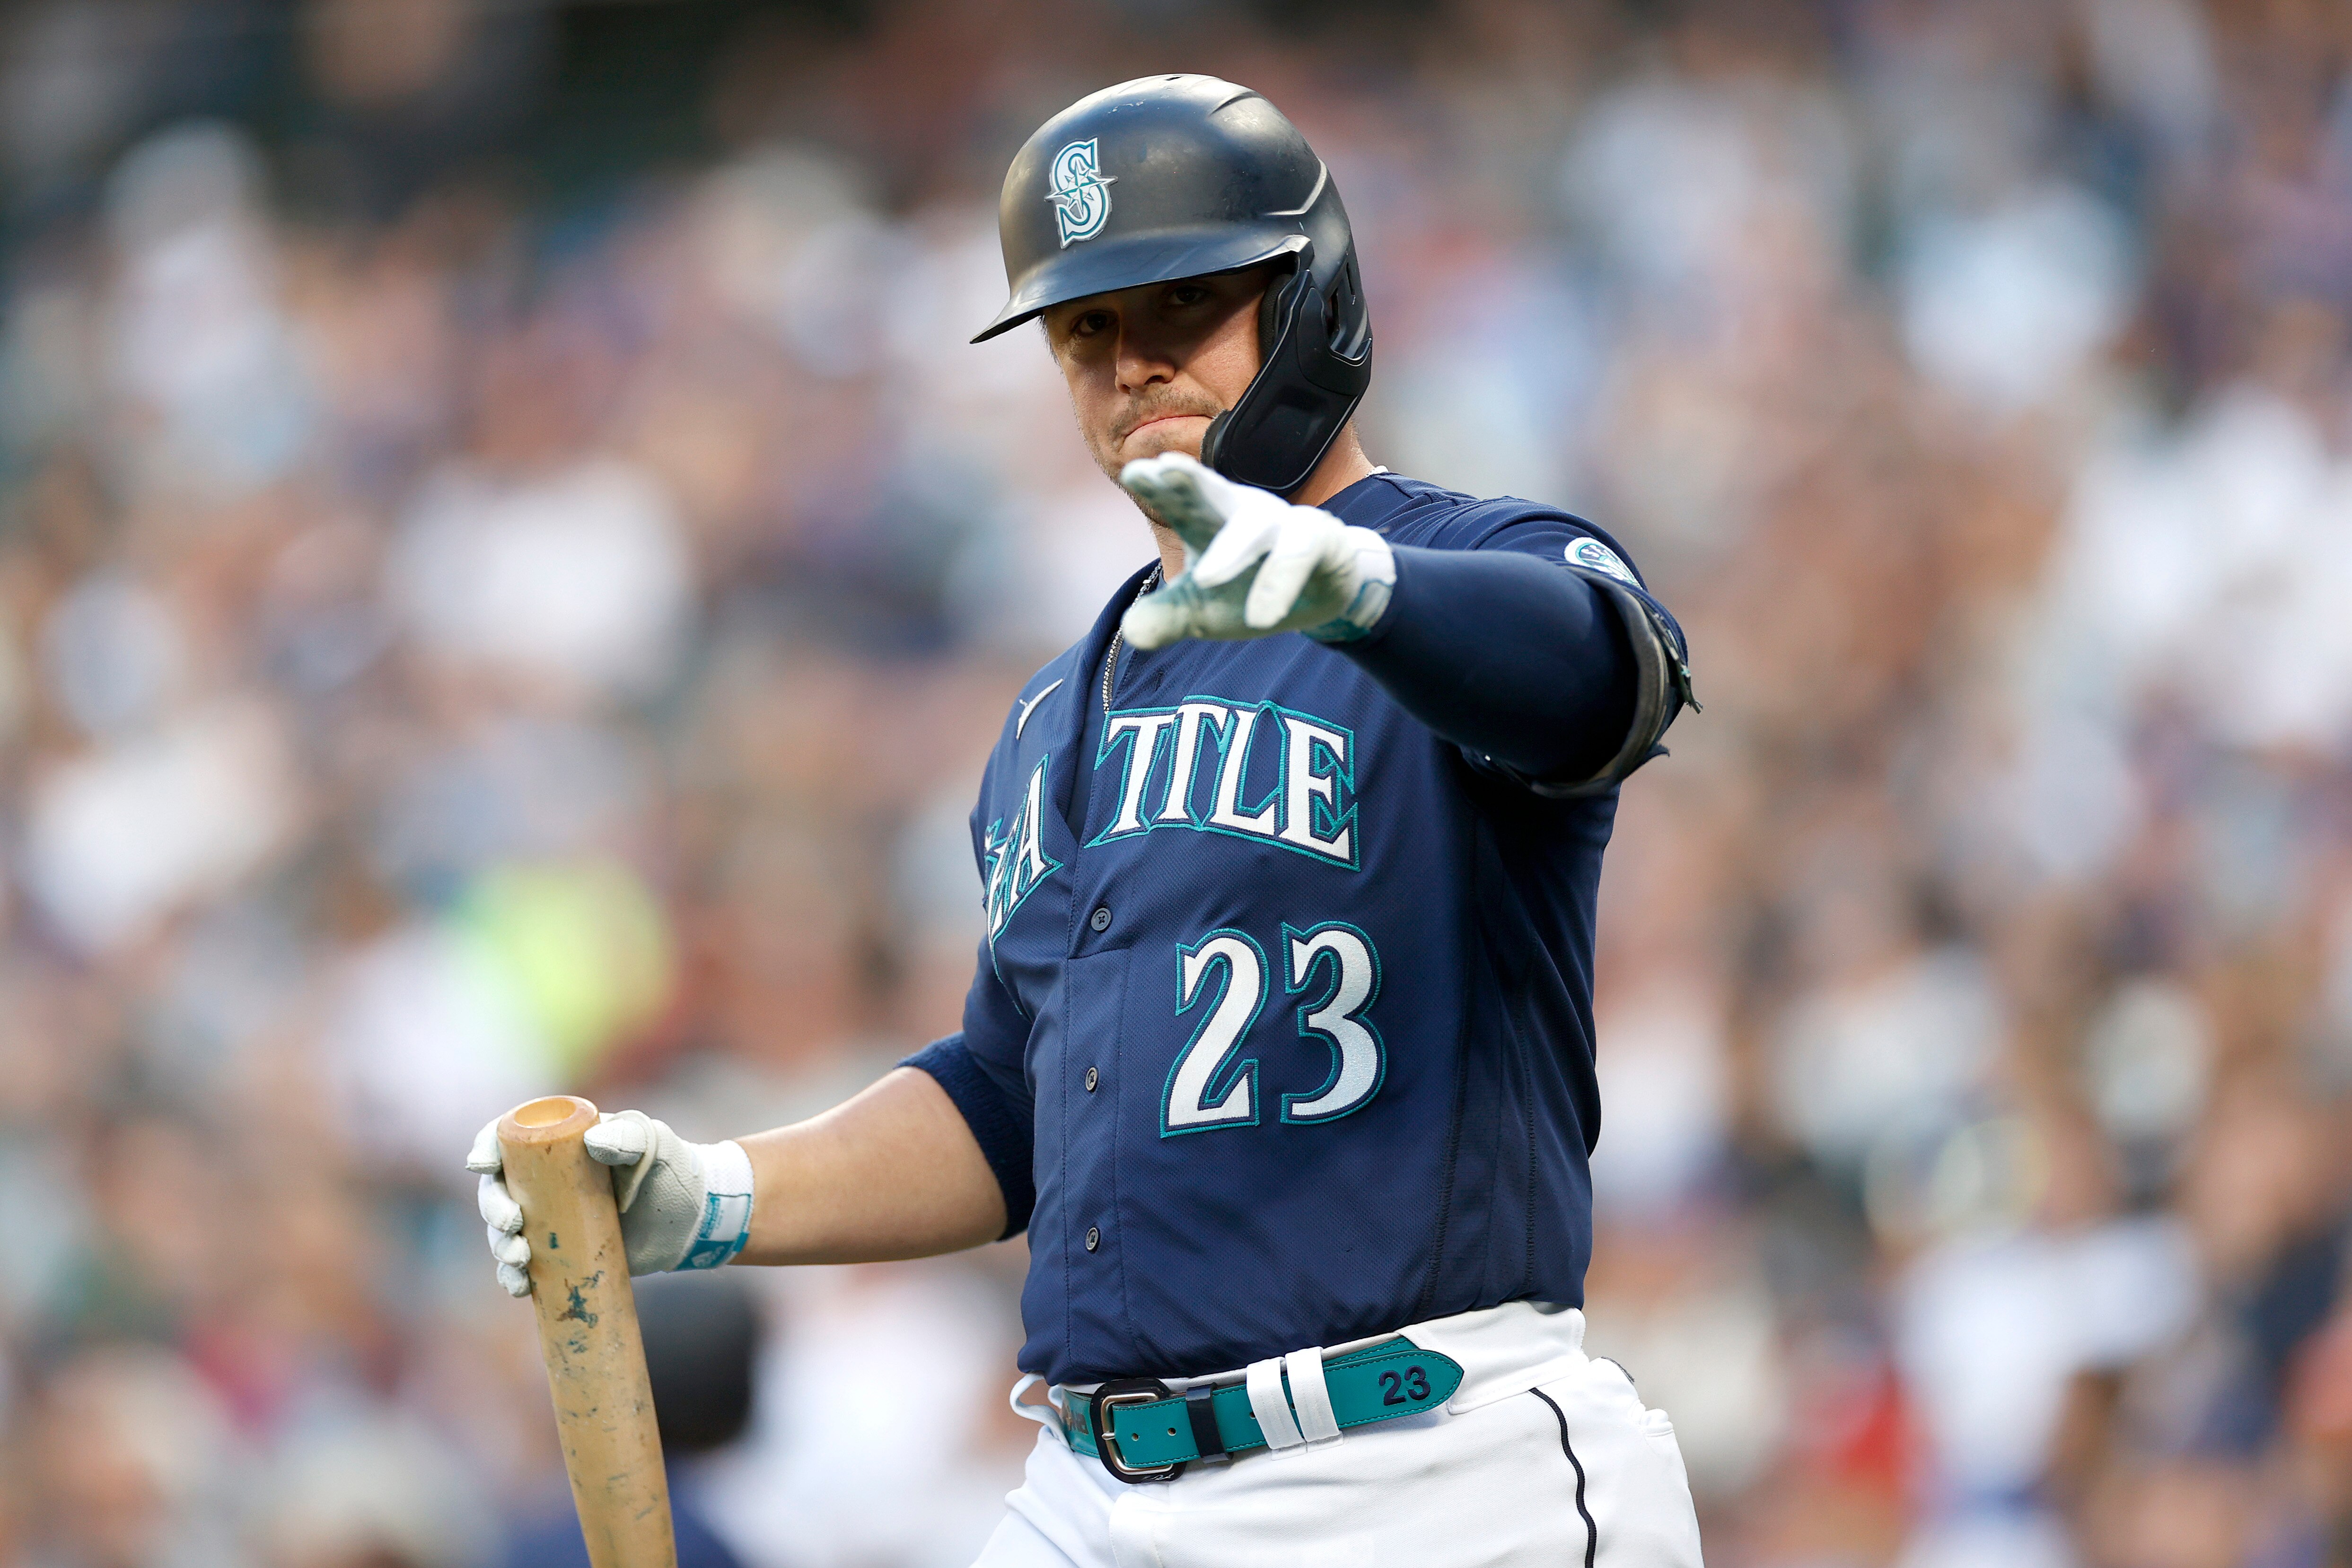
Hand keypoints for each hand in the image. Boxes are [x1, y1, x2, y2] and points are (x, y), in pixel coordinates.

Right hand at [467, 1110, 756, 1297]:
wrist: (694, 1219)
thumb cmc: (673, 1171)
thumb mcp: (654, 1145)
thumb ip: (630, 1137)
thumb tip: (592, 1142)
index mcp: (561, 1144)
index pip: (509, 1137)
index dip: (486, 1147)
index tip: (483, 1166)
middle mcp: (547, 1180)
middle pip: (498, 1189)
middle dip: (491, 1207)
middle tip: (511, 1223)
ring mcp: (551, 1219)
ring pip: (504, 1232)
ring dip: (499, 1246)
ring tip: (520, 1259)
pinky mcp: (560, 1254)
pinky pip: (523, 1267)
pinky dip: (513, 1278)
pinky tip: (520, 1288)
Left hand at [1119, 453, 1393, 648]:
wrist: (1320, 592)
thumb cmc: (1249, 589)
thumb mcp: (1200, 612)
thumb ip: (1166, 618)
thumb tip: (1131, 632)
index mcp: (1206, 520)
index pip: (1177, 499)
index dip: (1157, 486)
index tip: (1133, 473)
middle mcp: (1241, 512)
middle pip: (1212, 488)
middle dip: (1191, 478)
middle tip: (1166, 468)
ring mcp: (1282, 522)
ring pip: (1256, 524)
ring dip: (1231, 548)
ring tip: (1204, 580)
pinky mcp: (1318, 539)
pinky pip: (1298, 554)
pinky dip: (1279, 582)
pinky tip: (1261, 617)